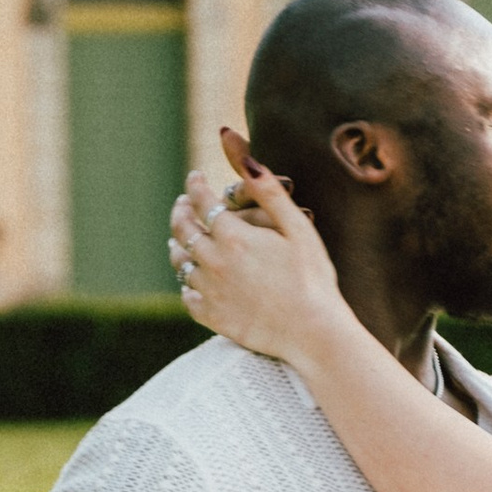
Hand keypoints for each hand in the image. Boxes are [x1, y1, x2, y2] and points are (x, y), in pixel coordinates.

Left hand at [167, 131, 348, 366]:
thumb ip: (269, 192)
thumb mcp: (298, 228)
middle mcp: (214, 262)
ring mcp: (211, 291)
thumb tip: (247, 159)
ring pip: (181, 263)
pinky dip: (187, 284)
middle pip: (183, 230)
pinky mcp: (213, 318)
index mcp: (233, 237)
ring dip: (178, 246)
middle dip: (181, 211)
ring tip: (180, 239)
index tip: (195, 177)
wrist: (313, 332)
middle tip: (183, 204)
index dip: (196, 184)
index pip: (202, 201)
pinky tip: (191, 281)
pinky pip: (188, 297)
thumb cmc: (313, 278)